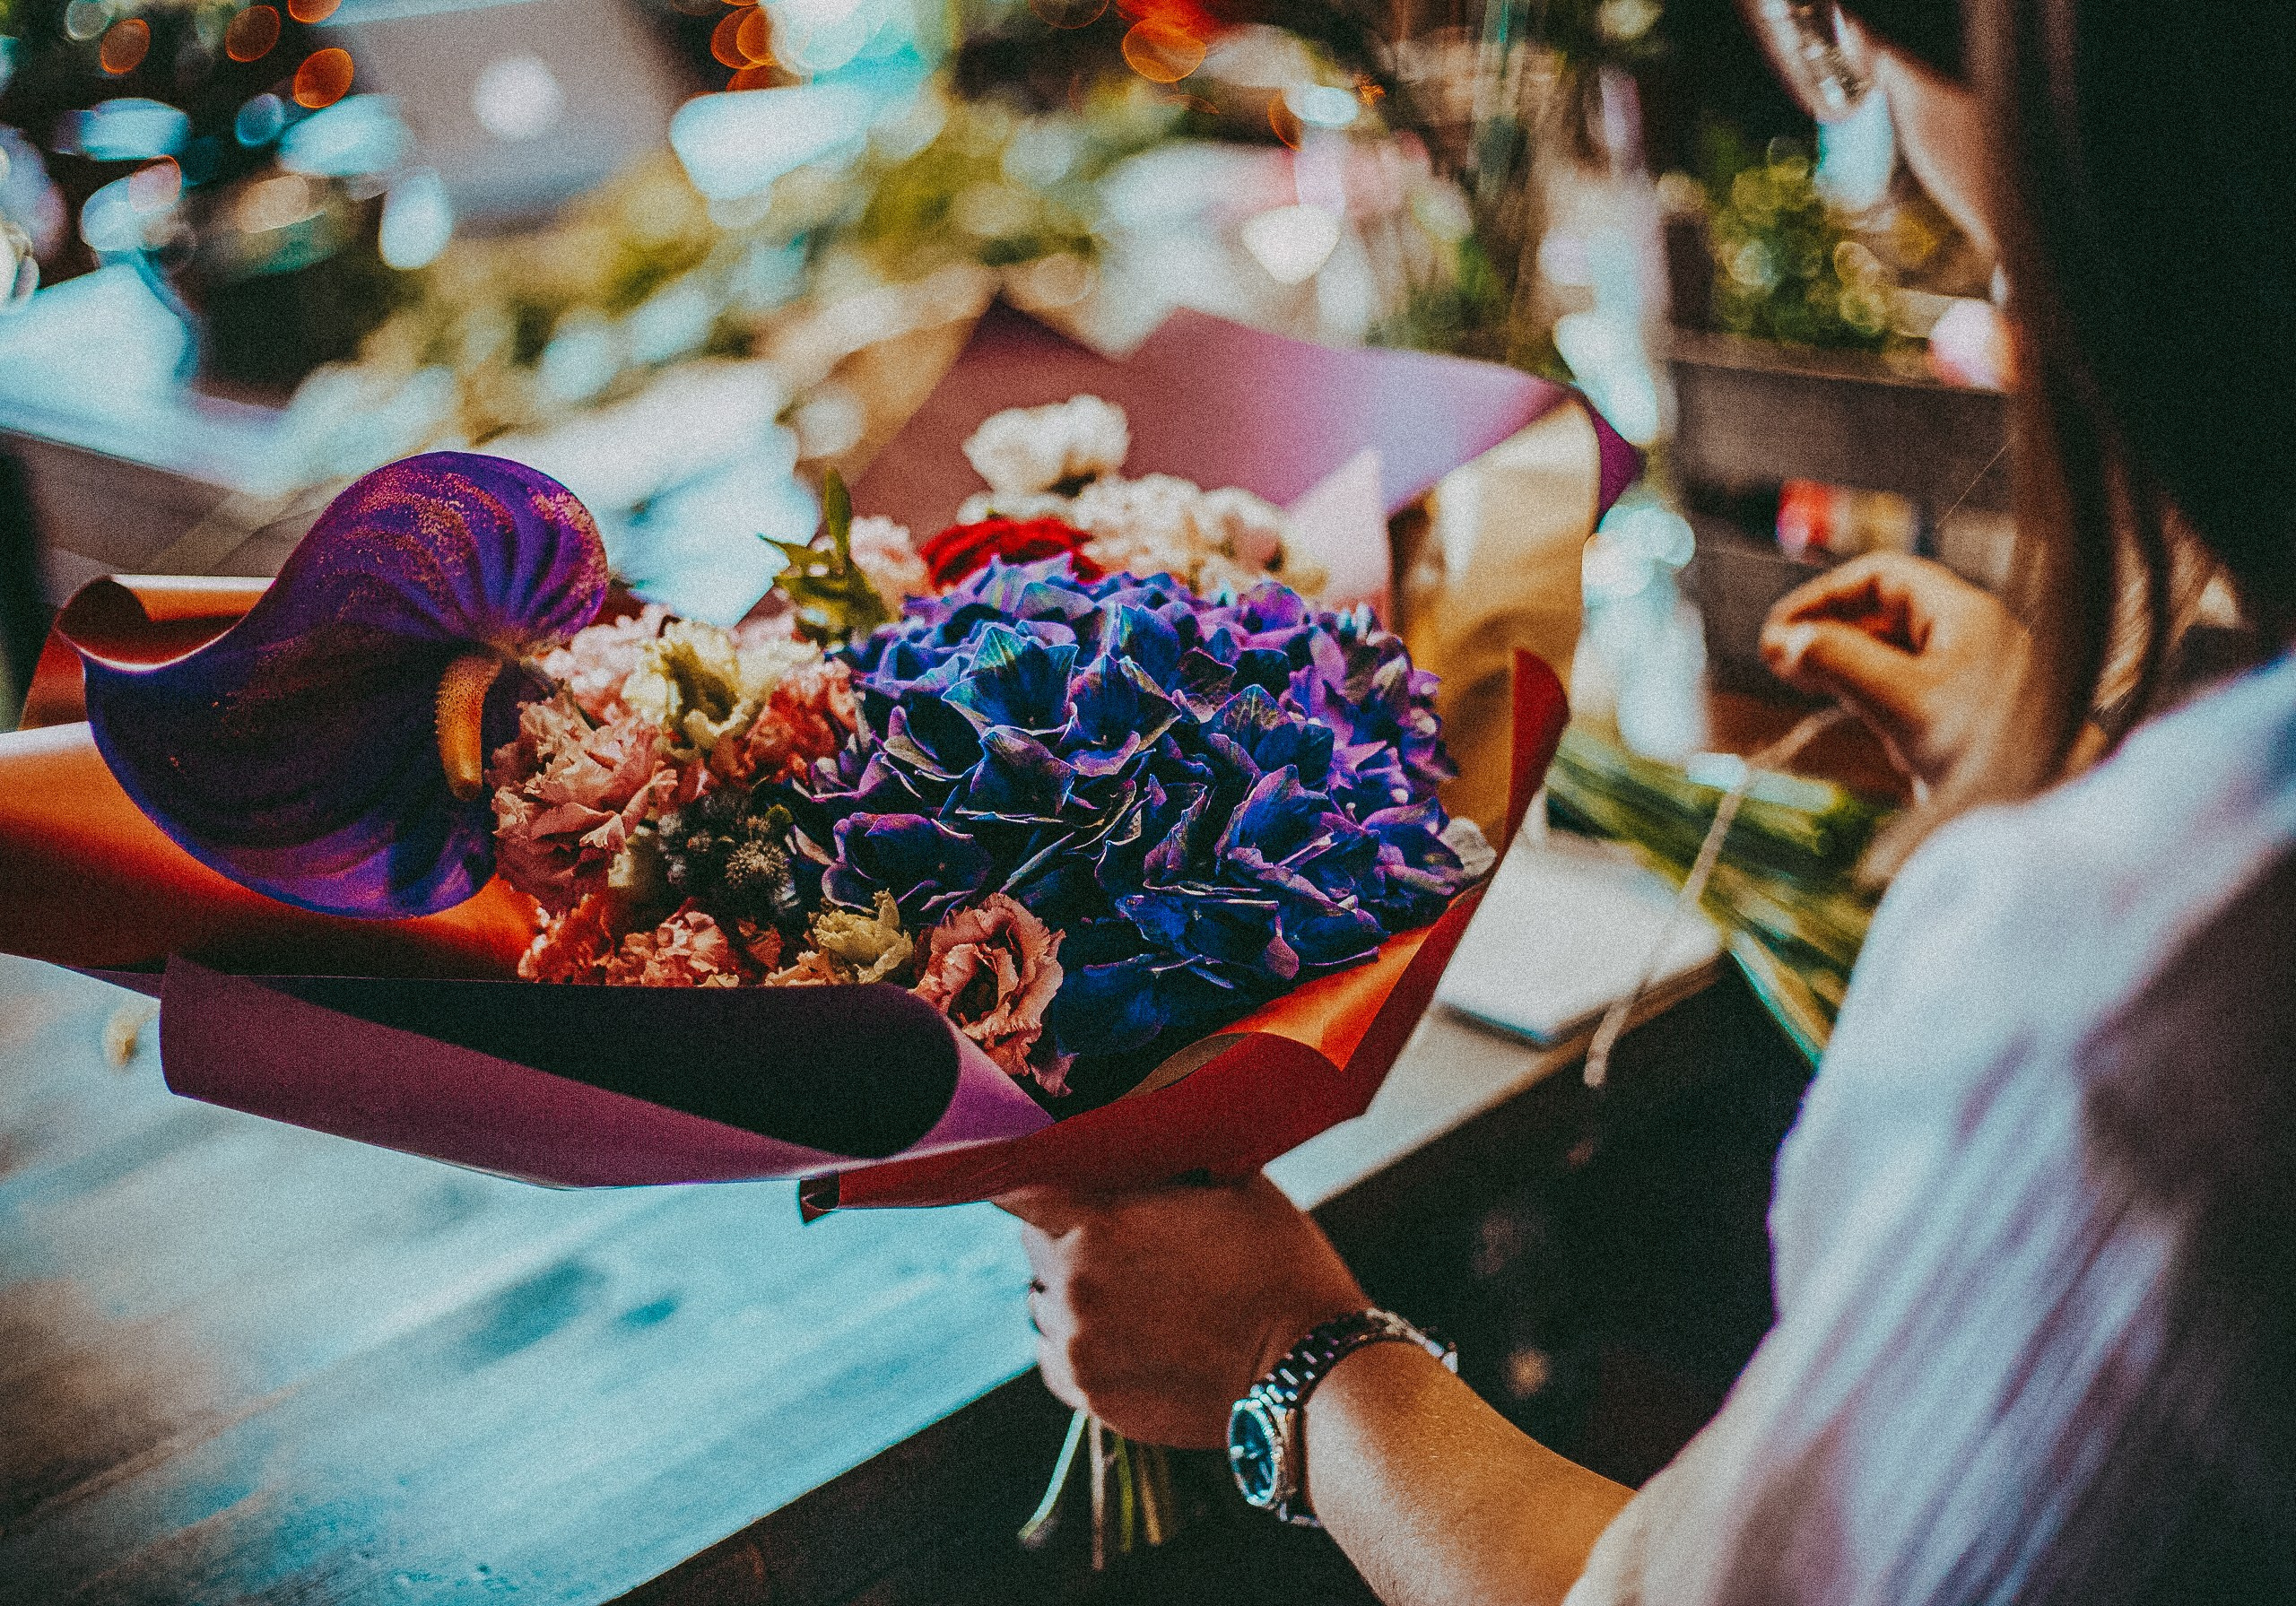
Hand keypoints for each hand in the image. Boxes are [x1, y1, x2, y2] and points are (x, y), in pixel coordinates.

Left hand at [1000, 1174, 1368, 1448]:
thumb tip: (1130, 1131)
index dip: (1031, 1177)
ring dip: (1071, 1289)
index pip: (1018, 1188)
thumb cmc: (1276, 1261)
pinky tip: (1131, 1332)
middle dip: (1067, 1233)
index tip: (1046, 1174)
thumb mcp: (1226, 1180)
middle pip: (1035, 1244)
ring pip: (1043, 1301)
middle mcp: (1072, 1286)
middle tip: (1123, 1236)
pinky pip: (1057, 1353)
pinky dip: (1080, 1340)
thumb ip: (1162, 1159)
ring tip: (1132, 1290)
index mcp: (1098, 1223)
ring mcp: (1076, 1347)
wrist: (1306, 1368)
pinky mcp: (1088, 1396)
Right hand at [1760, 552, 2027, 792]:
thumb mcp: (1903, 700)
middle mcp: (1967, 637)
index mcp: (1962, 614)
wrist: (2052, 812)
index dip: (1823, 595)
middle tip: (1782, 660)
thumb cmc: (1993, 753)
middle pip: (1882, 613)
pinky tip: (1859, 719)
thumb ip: (1841, 662)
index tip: (1782, 629)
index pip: (1880, 577)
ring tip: (1805, 684)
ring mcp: (1967, 678)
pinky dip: (1871, 695)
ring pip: (1890, 652)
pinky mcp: (1964, 718)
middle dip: (1828, 631)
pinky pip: (1906, 689)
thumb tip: (1787, 641)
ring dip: (1845, 664)